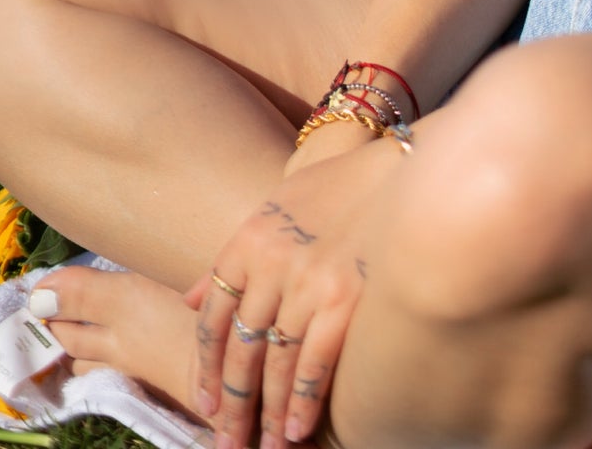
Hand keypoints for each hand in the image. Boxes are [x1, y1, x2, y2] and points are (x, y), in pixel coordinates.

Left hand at [188, 141, 399, 448]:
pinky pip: (313, 363)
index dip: (207, 369)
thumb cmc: (341, 188)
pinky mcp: (344, 297)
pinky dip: (302, 401)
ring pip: (275, 365)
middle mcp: (269, 264)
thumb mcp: (276, 207)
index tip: (205, 405)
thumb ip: (234, 255)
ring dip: (267, 413)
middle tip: (226, 443)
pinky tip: (296, 429)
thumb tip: (190, 298)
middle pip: (240, 350)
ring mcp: (306, 282)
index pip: (213, 319)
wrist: (401, 170)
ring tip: (263, 447)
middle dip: (232, 406)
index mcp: (247, 241)